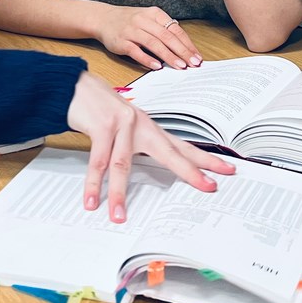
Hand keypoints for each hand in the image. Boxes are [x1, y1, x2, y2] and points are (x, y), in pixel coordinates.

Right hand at [67, 72, 235, 222]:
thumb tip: (143, 170)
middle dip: (190, 172)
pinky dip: (93, 184)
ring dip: (117, 193)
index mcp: (148, 127)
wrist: (74, 86)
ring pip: (122, 165)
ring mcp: (122, 124)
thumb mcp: (123, 127)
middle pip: (170, 152)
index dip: (205, 159)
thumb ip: (135, 145)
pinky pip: (97, 161)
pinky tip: (91, 201)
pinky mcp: (101, 125)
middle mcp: (140, 125)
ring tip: (118, 216)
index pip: (182, 146)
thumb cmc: (99, 109)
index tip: (227, 170)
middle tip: (209, 187)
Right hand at [94, 4, 202, 69]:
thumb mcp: (148, 19)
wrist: (103, 18)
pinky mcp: (121, 41)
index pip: (175, 30)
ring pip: (154, 44)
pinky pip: (136, 51)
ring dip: (169, 56)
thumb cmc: (130, 21)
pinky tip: (158, 66)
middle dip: (182, 51)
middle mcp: (143, 20)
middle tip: (193, 63)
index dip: (187, 44)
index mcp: (154, 14)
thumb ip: (164, 30)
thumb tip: (184, 49)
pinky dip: (148, 59)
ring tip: (180, 66)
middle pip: (167, 37)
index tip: (197, 56)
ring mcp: (132, 30)